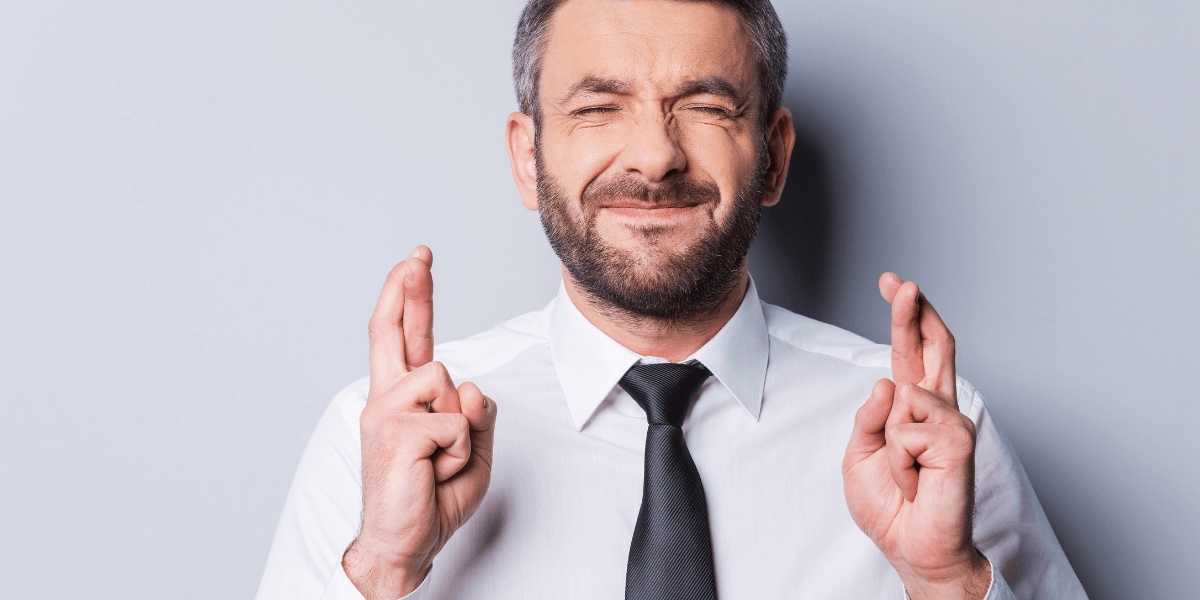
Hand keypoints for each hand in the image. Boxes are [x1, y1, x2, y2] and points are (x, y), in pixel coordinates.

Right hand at [343, 246, 497, 599]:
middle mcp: (387, 399)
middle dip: (410, 289)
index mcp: (403, 399)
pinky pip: (454, 423)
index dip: (409, 298)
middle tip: (419, 254)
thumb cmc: (430, 498)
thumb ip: (474, 415)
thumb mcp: (471, 452)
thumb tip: (468, 388)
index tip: (415, 263)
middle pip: (397, 332)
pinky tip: (433, 471)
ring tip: (439, 461)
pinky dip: (458, 452)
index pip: (404, 338)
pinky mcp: (393, 432)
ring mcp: (385, 413)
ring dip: (460, 429)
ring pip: (449, 384)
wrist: (403, 544)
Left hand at [842, 273, 989, 599]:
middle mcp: (939, 409)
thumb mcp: (861, 454)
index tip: (892, 283)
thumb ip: (870, 416)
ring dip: (891, 444)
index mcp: (915, 408)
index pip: (912, 352)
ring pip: (906, 395)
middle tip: (901, 282)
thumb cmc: (892, 506)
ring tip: (906, 476)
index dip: (904, 316)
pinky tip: (916, 482)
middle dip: (914, 311)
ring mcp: (953, 424)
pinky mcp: (960, 442)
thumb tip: (888, 381)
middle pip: (932, 345)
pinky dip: (900, 461)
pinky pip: (909, 429)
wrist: (913, 548)